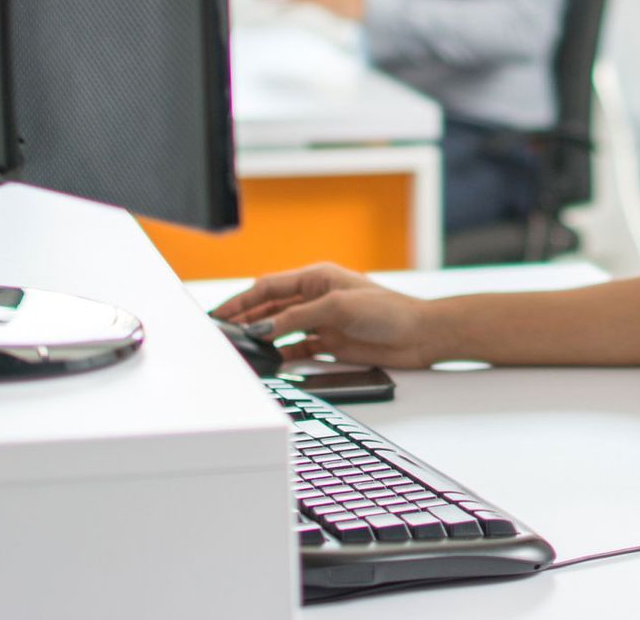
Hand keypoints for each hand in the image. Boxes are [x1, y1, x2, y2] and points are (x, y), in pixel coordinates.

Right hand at [212, 263, 437, 367]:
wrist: (419, 335)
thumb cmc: (388, 310)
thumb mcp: (337, 308)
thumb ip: (297, 318)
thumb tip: (262, 328)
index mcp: (317, 278)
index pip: (269, 287)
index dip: (242, 300)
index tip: (220, 314)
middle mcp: (316, 298)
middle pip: (270, 308)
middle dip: (246, 320)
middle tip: (222, 334)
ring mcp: (322, 321)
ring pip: (281, 329)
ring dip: (262, 338)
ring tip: (240, 350)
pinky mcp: (330, 343)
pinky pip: (297, 349)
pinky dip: (282, 355)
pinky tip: (270, 362)